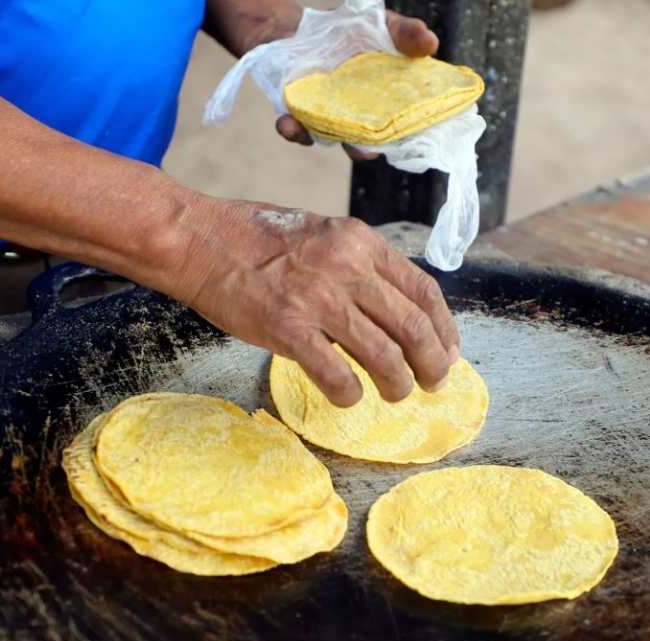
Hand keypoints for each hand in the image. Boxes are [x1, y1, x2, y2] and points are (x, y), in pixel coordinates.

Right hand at [165, 198, 459, 406]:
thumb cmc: (256, 238)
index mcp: (360, 241)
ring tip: (395, 394)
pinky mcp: (288, 329)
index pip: (422, 289)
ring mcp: (318, 299)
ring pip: (384, 356)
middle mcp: (347, 267)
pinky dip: (349, 394)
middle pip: (412, 327)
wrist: (201, 240)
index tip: (449, 351)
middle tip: (433, 382)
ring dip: (397, 383)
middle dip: (432, 363)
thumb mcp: (322, 234)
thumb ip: (358, 265)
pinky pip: (337, 375)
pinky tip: (347, 397)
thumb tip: (393, 309)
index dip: (443, 328)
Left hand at [275, 11, 439, 160]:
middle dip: (363, 149)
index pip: (400, 125)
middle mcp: (358, 116)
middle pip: (364, 143)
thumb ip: (407, 34)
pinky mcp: (298, 114)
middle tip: (364, 149)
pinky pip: (295, 129)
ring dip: (323, 139)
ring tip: (318, 135)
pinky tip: (287, 123)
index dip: (405, 133)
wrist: (301, 28)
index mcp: (385, 102)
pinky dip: (291, 129)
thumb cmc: (354, 31)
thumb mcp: (385, 26)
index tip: (409, 135)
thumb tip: (431, 43)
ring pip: (329, 139)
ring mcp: (327, 117)